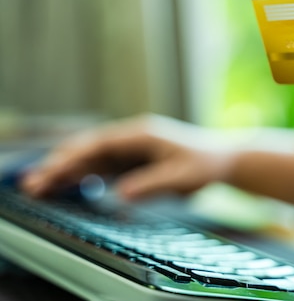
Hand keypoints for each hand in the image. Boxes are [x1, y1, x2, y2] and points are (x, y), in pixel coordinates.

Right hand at [21, 115, 230, 199]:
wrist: (222, 159)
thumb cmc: (205, 164)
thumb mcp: (182, 177)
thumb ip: (151, 185)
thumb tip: (120, 195)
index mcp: (143, 134)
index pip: (101, 142)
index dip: (75, 155)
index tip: (54, 167)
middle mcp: (133, 137)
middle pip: (90, 148)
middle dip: (61, 163)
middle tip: (35, 181)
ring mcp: (132, 148)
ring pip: (92, 158)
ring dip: (67, 170)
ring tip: (40, 184)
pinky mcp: (134, 159)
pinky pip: (103, 166)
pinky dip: (83, 175)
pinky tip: (66, 184)